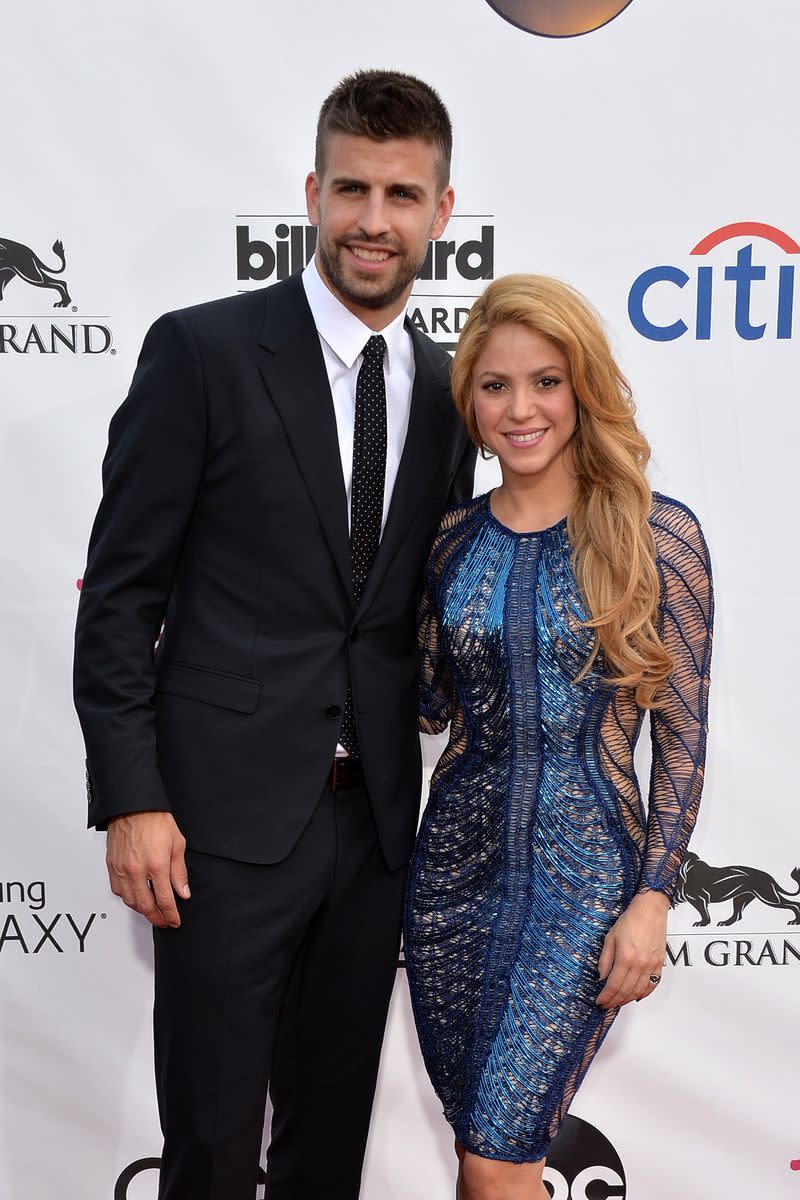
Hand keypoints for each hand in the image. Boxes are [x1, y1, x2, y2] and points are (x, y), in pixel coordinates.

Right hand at [106, 811, 189, 927]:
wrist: (133, 807)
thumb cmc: (155, 820)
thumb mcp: (177, 844)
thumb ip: (179, 872)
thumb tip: (183, 891)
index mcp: (156, 865)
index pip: (165, 900)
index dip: (171, 915)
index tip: (174, 920)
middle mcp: (137, 870)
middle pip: (146, 906)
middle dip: (157, 918)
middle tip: (164, 921)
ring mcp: (122, 869)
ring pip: (130, 901)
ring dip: (142, 910)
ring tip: (151, 910)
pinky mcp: (112, 866)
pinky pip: (118, 890)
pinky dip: (127, 897)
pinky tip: (135, 896)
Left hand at [596, 890, 667, 1008]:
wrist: (650, 910)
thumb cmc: (629, 920)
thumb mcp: (610, 937)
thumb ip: (605, 959)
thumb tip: (601, 977)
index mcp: (625, 957)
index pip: (614, 985)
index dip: (606, 997)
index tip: (600, 1001)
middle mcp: (640, 964)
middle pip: (626, 991)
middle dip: (615, 1001)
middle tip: (607, 1005)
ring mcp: (651, 965)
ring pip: (639, 991)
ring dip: (628, 999)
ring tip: (618, 1002)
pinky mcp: (660, 964)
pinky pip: (653, 984)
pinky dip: (644, 993)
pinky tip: (637, 996)